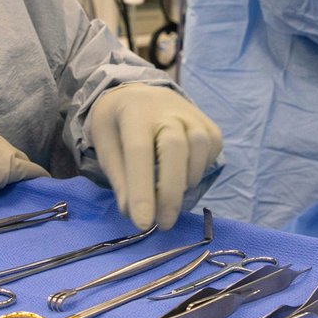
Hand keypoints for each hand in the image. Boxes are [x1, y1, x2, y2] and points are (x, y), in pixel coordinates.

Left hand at [87, 84, 222, 229]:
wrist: (138, 94)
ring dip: (187, 180)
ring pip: (200, 147)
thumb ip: (118, 177)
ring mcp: (192, 114)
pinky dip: (200, 171)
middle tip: (163, 223)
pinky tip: (184, 177)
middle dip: (170, 192)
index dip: (142, 190)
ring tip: (170, 196)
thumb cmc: (118, 125)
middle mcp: (166, 109)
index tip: (143, 223)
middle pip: (175, 147)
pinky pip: (212, 150)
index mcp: (133, 113)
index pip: (138, 152)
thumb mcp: (105, 146)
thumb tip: (130, 211)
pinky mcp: (209, 124)